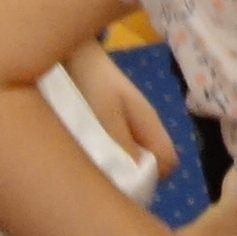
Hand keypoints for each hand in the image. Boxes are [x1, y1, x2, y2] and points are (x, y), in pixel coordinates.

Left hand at [69, 51, 173, 176]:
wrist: (69, 51)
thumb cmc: (90, 80)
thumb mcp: (105, 114)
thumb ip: (122, 145)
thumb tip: (137, 179)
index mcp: (150, 122)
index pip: (167, 162)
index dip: (150, 179)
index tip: (122, 184)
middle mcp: (144, 124)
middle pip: (151, 161)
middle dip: (132, 175)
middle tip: (102, 178)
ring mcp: (128, 121)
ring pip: (133, 155)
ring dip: (115, 165)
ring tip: (89, 165)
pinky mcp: (110, 119)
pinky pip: (116, 145)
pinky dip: (103, 153)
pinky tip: (82, 151)